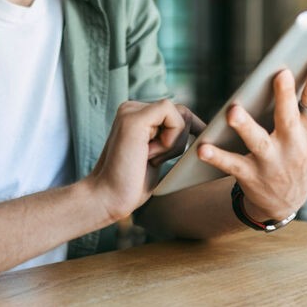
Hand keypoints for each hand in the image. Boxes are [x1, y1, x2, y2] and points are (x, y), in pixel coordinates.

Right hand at [87, 99, 201, 221]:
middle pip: (182, 112)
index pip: (177, 112)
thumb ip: (170, 137)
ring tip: (148, 158)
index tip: (199, 146)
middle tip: (154, 159)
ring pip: (180, 114)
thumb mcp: (158, 154)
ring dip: (174, 142)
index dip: (191, 129)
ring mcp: (131, 111)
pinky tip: (149, 154)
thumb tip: (199, 129)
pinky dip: (171, 139)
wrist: (107, 197)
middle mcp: (132, 108)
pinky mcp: (134, 118)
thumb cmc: (132, 183)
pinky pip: (172, 116)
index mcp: (137, 114)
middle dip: (181, 139)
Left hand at [197, 52, 306, 219]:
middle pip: (288, 118)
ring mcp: (271, 161)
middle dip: (285, 97)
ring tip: (233, 112)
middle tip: (281, 74)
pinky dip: (217, 158)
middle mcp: (292, 145)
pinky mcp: (250, 175)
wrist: (285, 201)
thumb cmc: (301, 153)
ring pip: (257, 142)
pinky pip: (232, 165)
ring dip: (245, 127)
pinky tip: (203, 148)